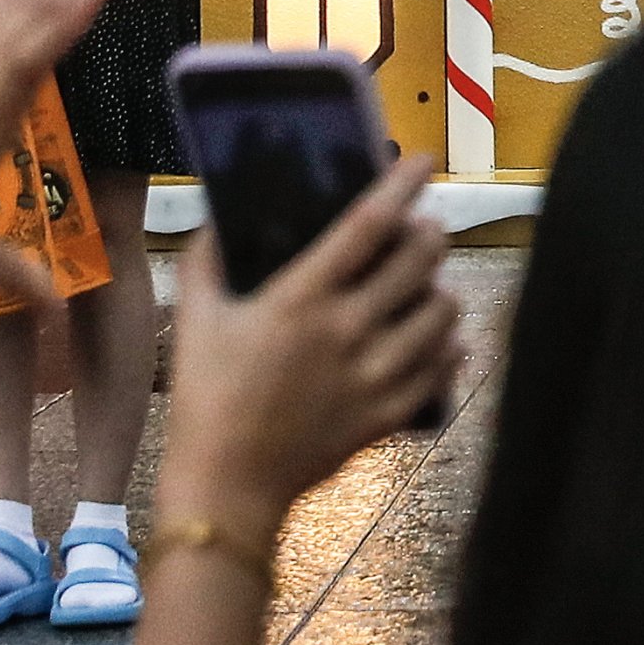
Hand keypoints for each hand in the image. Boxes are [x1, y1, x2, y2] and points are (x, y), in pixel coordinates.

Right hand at [162, 154, 459, 524]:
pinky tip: (440, 338)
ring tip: (427, 286)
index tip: (421, 162)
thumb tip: (220, 217)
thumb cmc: (206, 396)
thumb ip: (206, 259)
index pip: (367, 225)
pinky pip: (441, 369)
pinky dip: (448, 347)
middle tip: (423, 229)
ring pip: (441, 313)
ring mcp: (374, 373)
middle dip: (429, 233)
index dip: (400, 186)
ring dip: (440, 290)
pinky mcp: (388, 413)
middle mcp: (347, 329)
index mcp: (301, 298)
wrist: (228, 482)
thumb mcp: (195, 318)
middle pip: (418, 261)